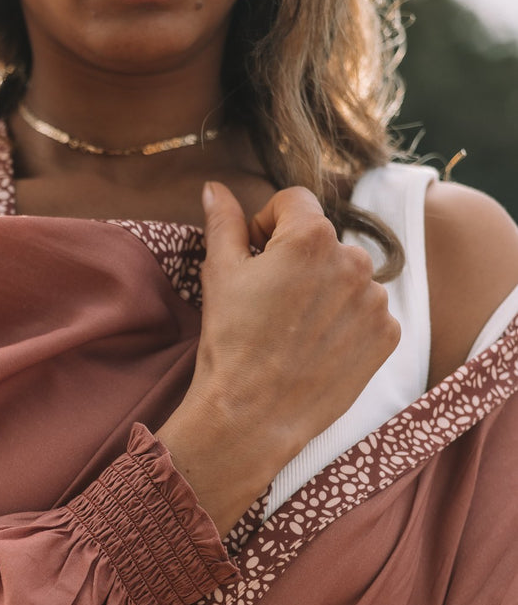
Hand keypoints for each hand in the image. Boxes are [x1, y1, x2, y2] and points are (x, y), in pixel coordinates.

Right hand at [157, 182, 400, 534]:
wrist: (254, 415)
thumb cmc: (230, 342)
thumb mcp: (219, 275)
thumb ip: (224, 223)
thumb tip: (216, 189)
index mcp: (311, 236)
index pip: (293, 202)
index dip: (267, 225)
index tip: (253, 257)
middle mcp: (353, 259)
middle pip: (322, 241)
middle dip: (297, 260)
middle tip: (267, 301)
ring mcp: (376, 299)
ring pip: (346, 276)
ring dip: (323, 290)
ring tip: (290, 329)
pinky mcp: (388, 333)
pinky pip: (365, 311)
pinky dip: (344, 322)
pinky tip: (314, 346)